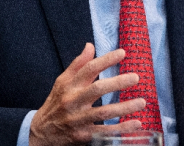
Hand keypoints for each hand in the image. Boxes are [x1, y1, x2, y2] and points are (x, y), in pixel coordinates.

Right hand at [29, 43, 145, 145]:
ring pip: (103, 112)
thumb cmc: (55, 103)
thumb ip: (77, 65)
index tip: (123, 53)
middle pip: (97, 89)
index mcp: (69, 86)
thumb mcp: (62, 82)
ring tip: (142, 101)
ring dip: (124, 107)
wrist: (41, 132)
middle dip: (117, 82)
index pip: (88, 69)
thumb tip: (90, 46)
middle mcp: (73, 101)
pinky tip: (136, 123)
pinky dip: (121, 129)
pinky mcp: (83, 135)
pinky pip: (105, 133)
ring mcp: (78, 119)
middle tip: (136, 77)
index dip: (106, 60)